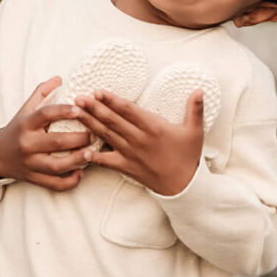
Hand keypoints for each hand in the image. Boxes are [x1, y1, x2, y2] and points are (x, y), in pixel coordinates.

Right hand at [0, 77, 95, 191]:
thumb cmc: (16, 129)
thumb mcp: (25, 109)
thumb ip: (41, 93)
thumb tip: (59, 77)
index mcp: (26, 124)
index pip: (45, 115)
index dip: (63, 111)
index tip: (79, 109)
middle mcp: (27, 144)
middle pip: (56, 142)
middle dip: (79, 138)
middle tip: (94, 133)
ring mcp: (30, 163)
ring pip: (57, 166)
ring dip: (77, 160)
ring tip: (91, 153)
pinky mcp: (33, 178)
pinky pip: (54, 184)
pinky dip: (69, 181)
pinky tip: (80, 173)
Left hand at [79, 89, 204, 196]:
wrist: (183, 186)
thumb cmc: (188, 157)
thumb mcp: (195, 131)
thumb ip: (195, 109)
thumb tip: (200, 89)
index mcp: (154, 127)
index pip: (129, 110)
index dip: (112, 100)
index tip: (98, 91)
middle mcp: (139, 139)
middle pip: (113, 121)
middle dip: (94, 108)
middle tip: (78, 97)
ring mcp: (130, 154)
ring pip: (106, 136)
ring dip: (90, 124)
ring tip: (76, 113)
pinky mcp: (126, 167)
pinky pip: (106, 161)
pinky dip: (93, 156)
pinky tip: (80, 150)